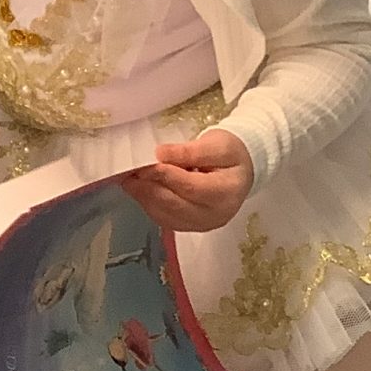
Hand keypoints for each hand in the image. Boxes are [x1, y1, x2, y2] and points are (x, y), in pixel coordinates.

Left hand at [126, 131, 253, 233]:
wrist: (240, 170)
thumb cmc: (230, 153)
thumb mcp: (217, 144)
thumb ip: (191, 151)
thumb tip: (160, 154)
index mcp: (227, 192)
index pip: (191, 187)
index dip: (166, 176)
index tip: (145, 164)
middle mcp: (216, 214)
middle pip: (175, 205)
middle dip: (149, 189)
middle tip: (129, 173)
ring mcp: (203, 224)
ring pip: (166, 215)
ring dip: (145, 198)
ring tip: (129, 180)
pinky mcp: (191, 227)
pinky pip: (165, 220)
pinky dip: (149, 205)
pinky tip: (140, 191)